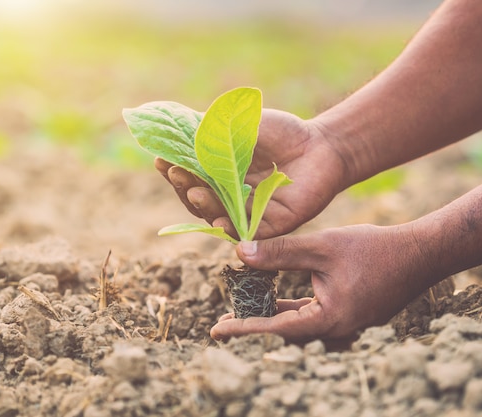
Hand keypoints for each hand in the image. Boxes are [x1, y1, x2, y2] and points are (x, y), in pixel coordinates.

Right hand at [155, 109, 348, 238]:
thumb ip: (206, 131)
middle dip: (183, 187)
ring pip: (216, 216)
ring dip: (202, 206)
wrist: (322, 145)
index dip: (173, 171)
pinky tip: (217, 222)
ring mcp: (247, 214)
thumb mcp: (236, 126)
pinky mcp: (268, 227)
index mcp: (218, 175)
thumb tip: (170, 127)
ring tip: (195, 191)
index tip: (159, 159)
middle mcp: (228, 197)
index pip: (188, 178)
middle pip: (197, 199)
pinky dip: (230, 230)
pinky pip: (245, 234)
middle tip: (175, 172)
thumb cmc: (280, 132)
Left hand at [210, 223, 439, 342]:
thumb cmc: (373, 248)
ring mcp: (344, 324)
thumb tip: (241, 251)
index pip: (276, 328)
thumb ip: (281, 251)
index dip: (244, 329)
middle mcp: (336, 329)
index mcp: (330, 319)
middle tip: (222, 323)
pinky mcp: (348, 315)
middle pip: (284, 332)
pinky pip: (311, 316)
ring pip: (297, 325)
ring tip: (239, 313)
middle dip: (253, 325)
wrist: (419, 253)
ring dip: (270, 317)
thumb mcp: (322, 246)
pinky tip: (272, 299)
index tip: (217, 332)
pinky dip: (290, 308)